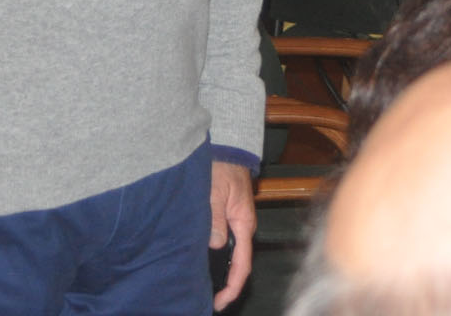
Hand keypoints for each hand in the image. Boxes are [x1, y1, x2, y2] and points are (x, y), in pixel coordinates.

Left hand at [210, 161, 254, 310]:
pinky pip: (227, 243)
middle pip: (239, 263)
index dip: (233, 286)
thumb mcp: (215, 192)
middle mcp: (243, 226)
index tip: (220, 301)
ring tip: (206, 287)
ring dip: (222, 271)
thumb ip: (215, 219)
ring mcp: (237, 222)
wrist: (227, 149)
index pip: (242, 263)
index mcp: (244, 223)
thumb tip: (215, 245)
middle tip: (209, 300)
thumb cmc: (221, 167)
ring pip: (232, 254)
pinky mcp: (229, 217)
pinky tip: (207, 263)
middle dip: (227, 284)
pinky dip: (219, 258)